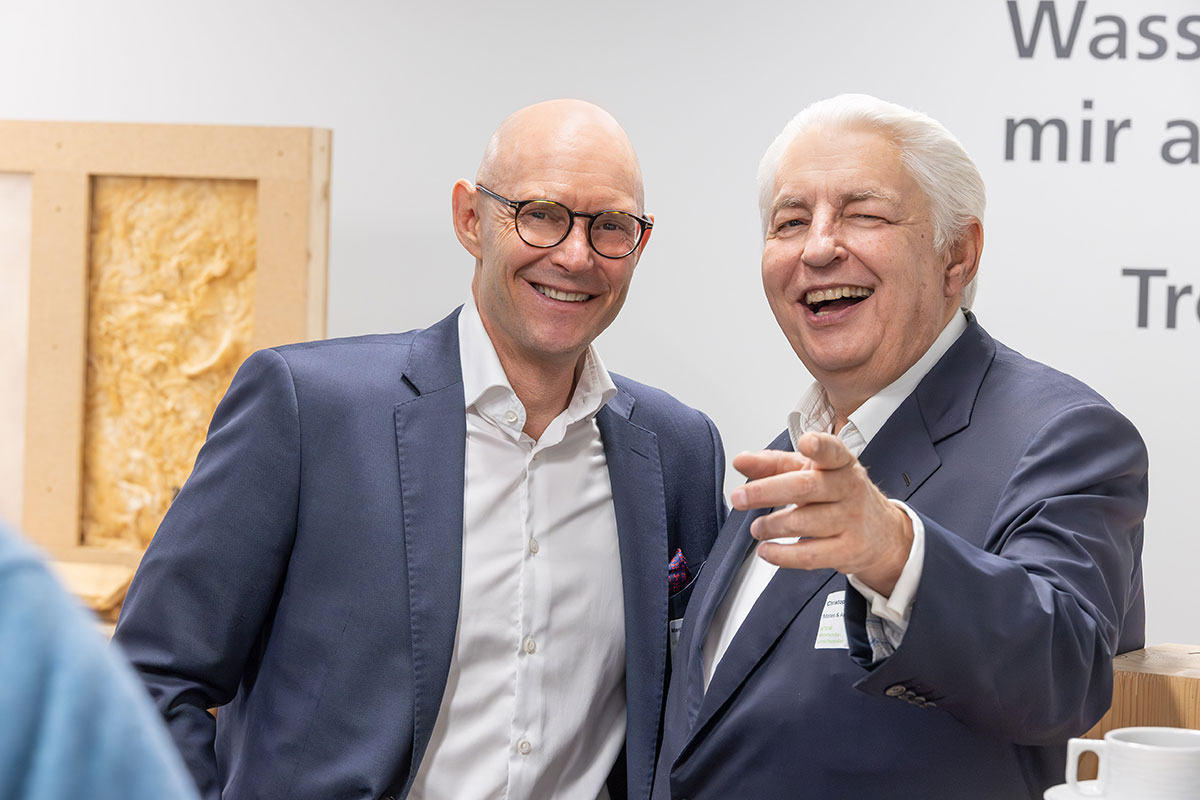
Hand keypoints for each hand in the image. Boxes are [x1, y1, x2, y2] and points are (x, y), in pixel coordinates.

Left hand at [728, 432, 912, 595]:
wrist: (883, 533)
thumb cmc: (839, 495)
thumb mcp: (811, 472)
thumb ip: (774, 464)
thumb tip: (741, 461)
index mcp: (840, 463)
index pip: (832, 451)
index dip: (820, 446)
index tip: (806, 442)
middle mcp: (849, 488)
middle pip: (804, 487)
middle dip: (766, 491)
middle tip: (738, 497)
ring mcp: (852, 520)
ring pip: (803, 523)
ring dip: (771, 526)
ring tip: (757, 528)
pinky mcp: (849, 550)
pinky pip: (810, 554)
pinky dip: (782, 555)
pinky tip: (767, 550)